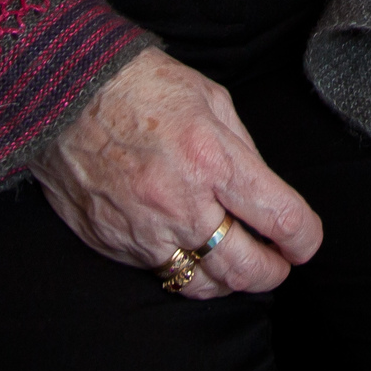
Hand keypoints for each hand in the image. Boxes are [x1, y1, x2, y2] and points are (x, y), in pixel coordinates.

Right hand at [30, 48, 321, 296]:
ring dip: (229, 280)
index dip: (305, 238)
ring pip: (203, 284)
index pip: (280, 219)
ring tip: (236, 261)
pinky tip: (188, 246)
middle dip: (274, 272)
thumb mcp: (211, 99)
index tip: (306, 240)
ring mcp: (145, 232)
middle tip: (278, 261)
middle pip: (246, 270)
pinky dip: (182, 265)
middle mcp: (182, 205)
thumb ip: (243, 149)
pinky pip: (160, 272)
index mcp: (213, 160)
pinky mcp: (115, 245)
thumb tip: (262, 192)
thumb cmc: (140, 86)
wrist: (64, 95)